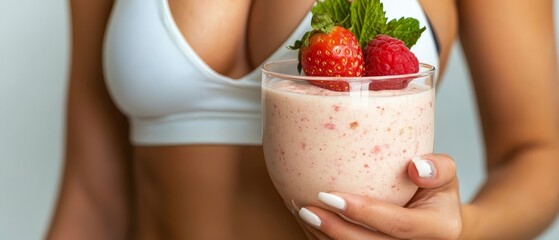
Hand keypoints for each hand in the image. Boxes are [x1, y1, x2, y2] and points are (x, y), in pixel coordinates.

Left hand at [297, 154, 461, 239]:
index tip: (329, 195)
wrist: (434, 215)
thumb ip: (438, 167)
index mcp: (440, 229)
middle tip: (306, 208)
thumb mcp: (445, 172)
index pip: (398, 225)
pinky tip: (307, 221)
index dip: (363, 212)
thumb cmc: (433, 187)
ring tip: (300, 212)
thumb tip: (415, 166)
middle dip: (335, 231)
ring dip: (324, 237)